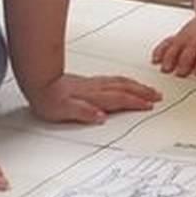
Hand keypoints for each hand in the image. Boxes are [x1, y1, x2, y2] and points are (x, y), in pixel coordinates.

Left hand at [29, 73, 161, 125]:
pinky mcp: (90, 82)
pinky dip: (126, 82)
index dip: (135, 102)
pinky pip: (115, 80)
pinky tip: (126, 84)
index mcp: (93, 96)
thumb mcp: (63, 110)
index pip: (119, 99)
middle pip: (125, 88)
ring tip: (148, 89)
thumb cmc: (49, 99)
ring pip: (121, 82)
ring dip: (137, 86)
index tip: (150, 105)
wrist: (38, 83)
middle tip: (157, 95)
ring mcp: (94, 83)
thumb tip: (100, 116)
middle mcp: (96, 88)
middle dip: (143, 92)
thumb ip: (83, 112)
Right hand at [151, 10, 195, 77]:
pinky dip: (160, 50)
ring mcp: (187, 36)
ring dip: (170, 58)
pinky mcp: (179, 36)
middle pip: (189, 51)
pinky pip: (167, 42)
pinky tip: (155, 59)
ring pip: (176, 47)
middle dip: (184, 62)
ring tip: (166, 68)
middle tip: (180, 73)